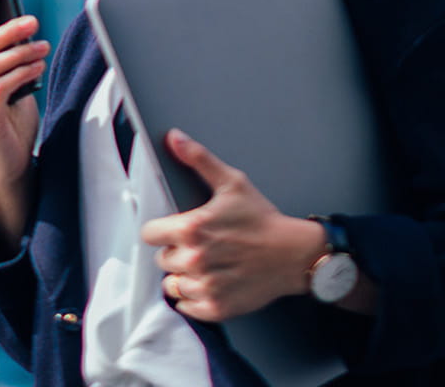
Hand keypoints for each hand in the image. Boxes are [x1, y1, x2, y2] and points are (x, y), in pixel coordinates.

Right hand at [0, 0, 47, 241]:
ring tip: (43, 48)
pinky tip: (38, 67)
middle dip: (7, 27)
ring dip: (20, 52)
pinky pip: (1, 87)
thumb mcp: (12, 86)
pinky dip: (21, 72)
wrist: (9, 168)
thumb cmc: (12, 124)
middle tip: (33, 20)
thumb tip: (25, 28)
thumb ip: (12, 62)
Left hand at [140, 129, 327, 321]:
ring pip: (172, 284)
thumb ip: (198, 159)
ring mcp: (205, 286)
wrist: (295, 254)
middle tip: (200, 246)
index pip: (149, 234)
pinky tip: (211, 283)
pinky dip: (195, 298)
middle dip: (176, 252)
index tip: (176, 230)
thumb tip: (174, 138)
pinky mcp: (216, 307)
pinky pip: (186, 306)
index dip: (161, 230)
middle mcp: (195, 259)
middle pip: (161, 259)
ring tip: (207, 265)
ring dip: (184, 276)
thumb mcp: (232, 183)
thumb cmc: (263, 220)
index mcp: (192, 229)